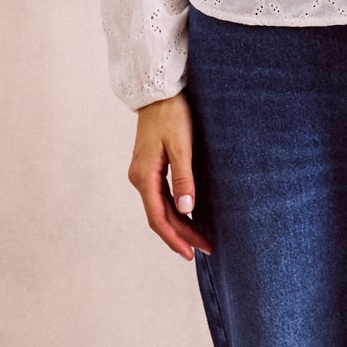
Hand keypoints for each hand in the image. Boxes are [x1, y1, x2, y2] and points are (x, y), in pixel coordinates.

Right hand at [128, 93, 213, 258]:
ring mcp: (143, 174)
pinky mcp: (149, 168)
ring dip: (180, 225)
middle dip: (182, 235)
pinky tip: (188, 217)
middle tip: (206, 248)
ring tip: (200, 239)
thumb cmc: (172, 115)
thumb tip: (186, 209)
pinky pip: (161, 197)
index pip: (158, 217)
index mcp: (144, 176)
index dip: (175, 238)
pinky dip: (175, 211)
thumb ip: (183, 178)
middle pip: (160, 216)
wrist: (158, 92)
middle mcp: (140, 178)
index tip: (191, 253)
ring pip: (160, 208)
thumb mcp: (181, 146)